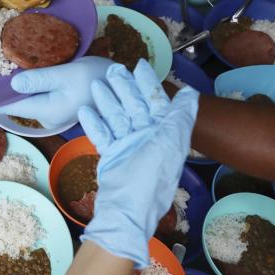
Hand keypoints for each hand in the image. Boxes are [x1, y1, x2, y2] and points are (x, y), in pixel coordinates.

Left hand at [0, 57, 112, 127]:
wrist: (123, 87)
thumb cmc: (97, 78)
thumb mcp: (68, 74)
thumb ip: (40, 79)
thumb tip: (12, 85)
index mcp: (45, 111)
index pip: (9, 107)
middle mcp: (46, 117)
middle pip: (16, 102)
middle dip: (3, 87)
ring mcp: (52, 113)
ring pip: (27, 97)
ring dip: (16, 83)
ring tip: (0, 66)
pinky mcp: (59, 106)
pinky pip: (38, 95)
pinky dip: (30, 83)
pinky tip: (24, 69)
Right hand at [78, 62, 198, 265]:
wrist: (128, 209)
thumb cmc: (152, 176)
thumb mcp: (172, 142)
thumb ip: (181, 115)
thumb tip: (190, 92)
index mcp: (163, 133)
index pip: (155, 101)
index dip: (147, 83)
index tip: (138, 65)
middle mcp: (146, 137)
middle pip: (133, 106)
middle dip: (123, 87)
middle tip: (111, 69)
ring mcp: (127, 146)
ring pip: (116, 117)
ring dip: (106, 101)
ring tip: (95, 85)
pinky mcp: (112, 155)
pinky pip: (102, 135)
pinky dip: (94, 123)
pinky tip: (84, 109)